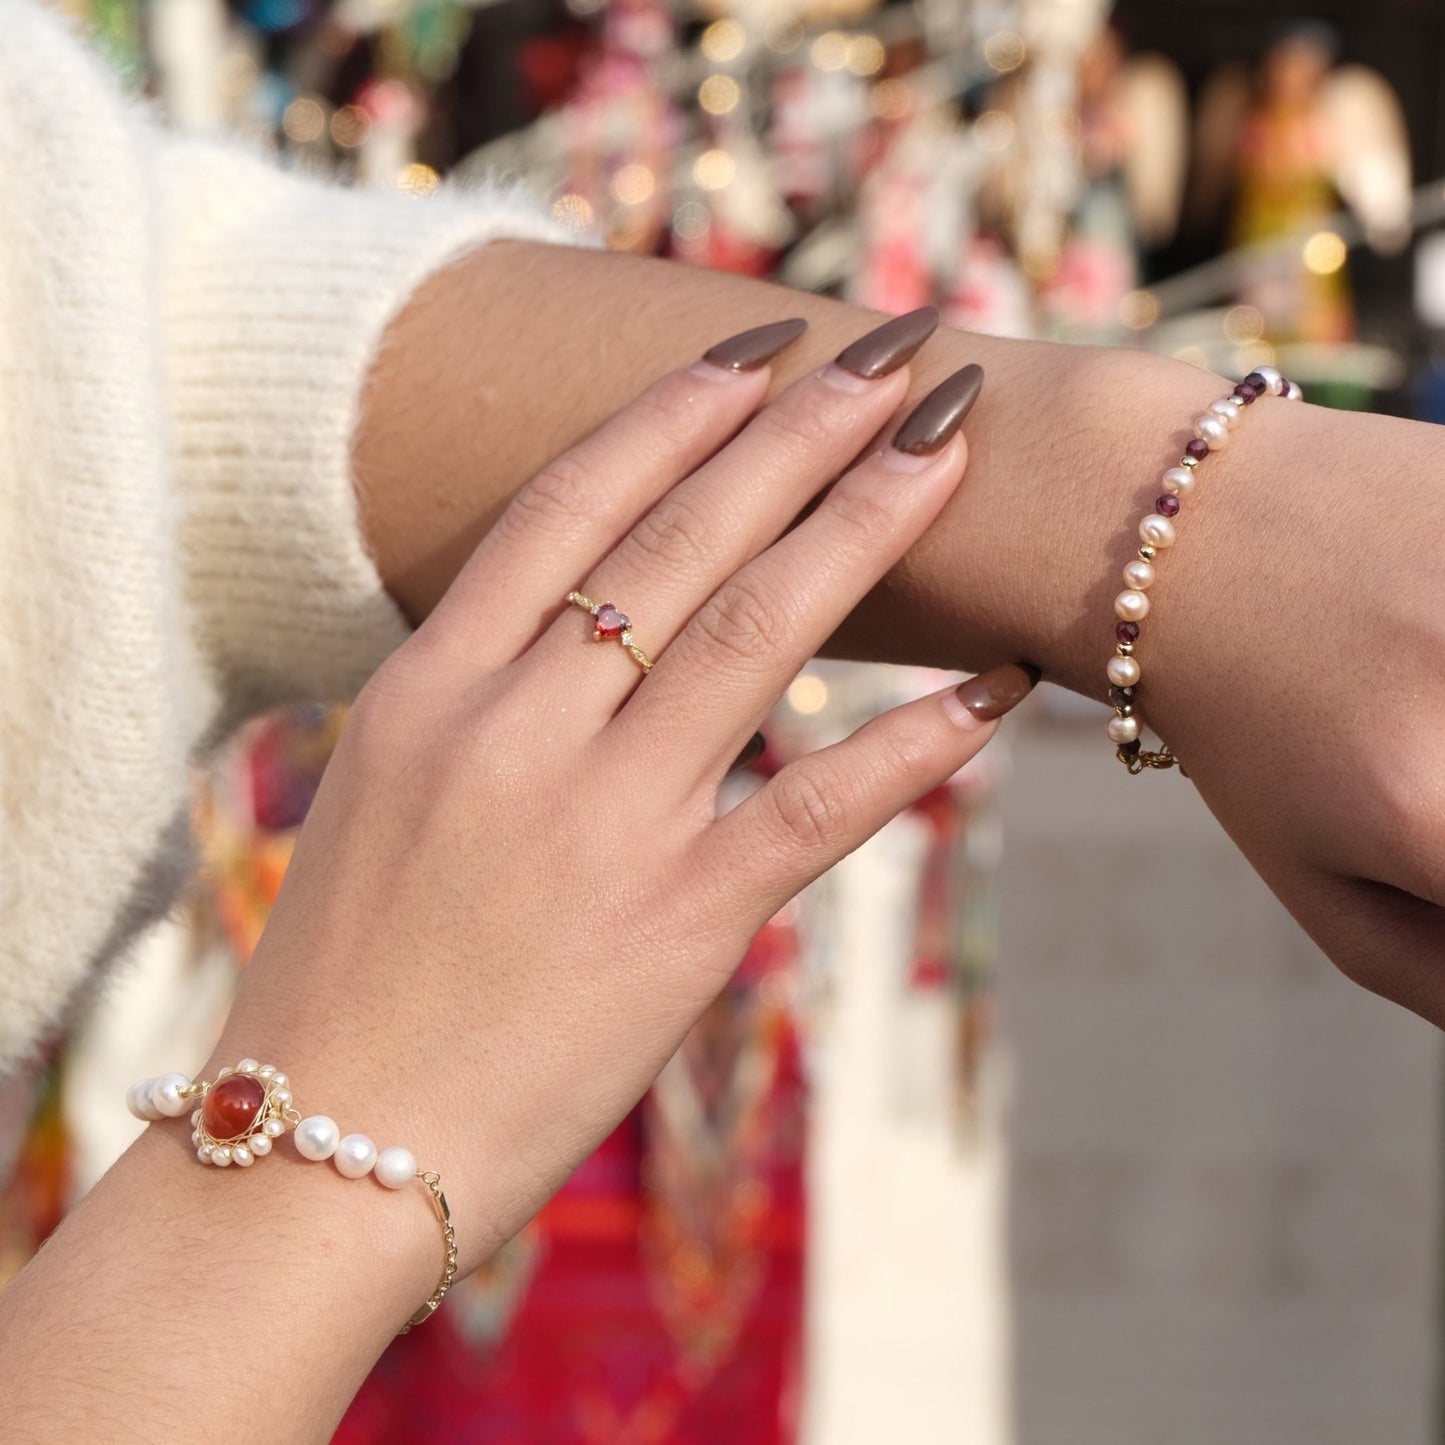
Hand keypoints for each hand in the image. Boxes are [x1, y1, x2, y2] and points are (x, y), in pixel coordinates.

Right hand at [210, 319, 1029, 1300]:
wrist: (322, 1147)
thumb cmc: (348, 973)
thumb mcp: (386, 789)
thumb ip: (481, 693)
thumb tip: (584, 626)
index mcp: (431, 687)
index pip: (568, 505)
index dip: (669, 410)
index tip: (751, 346)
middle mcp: (518, 730)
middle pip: (681, 538)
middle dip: (798, 428)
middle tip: (889, 347)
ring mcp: (603, 823)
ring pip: (759, 634)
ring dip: (864, 526)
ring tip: (948, 445)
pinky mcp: (679, 926)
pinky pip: (817, 808)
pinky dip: (913, 746)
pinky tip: (991, 692)